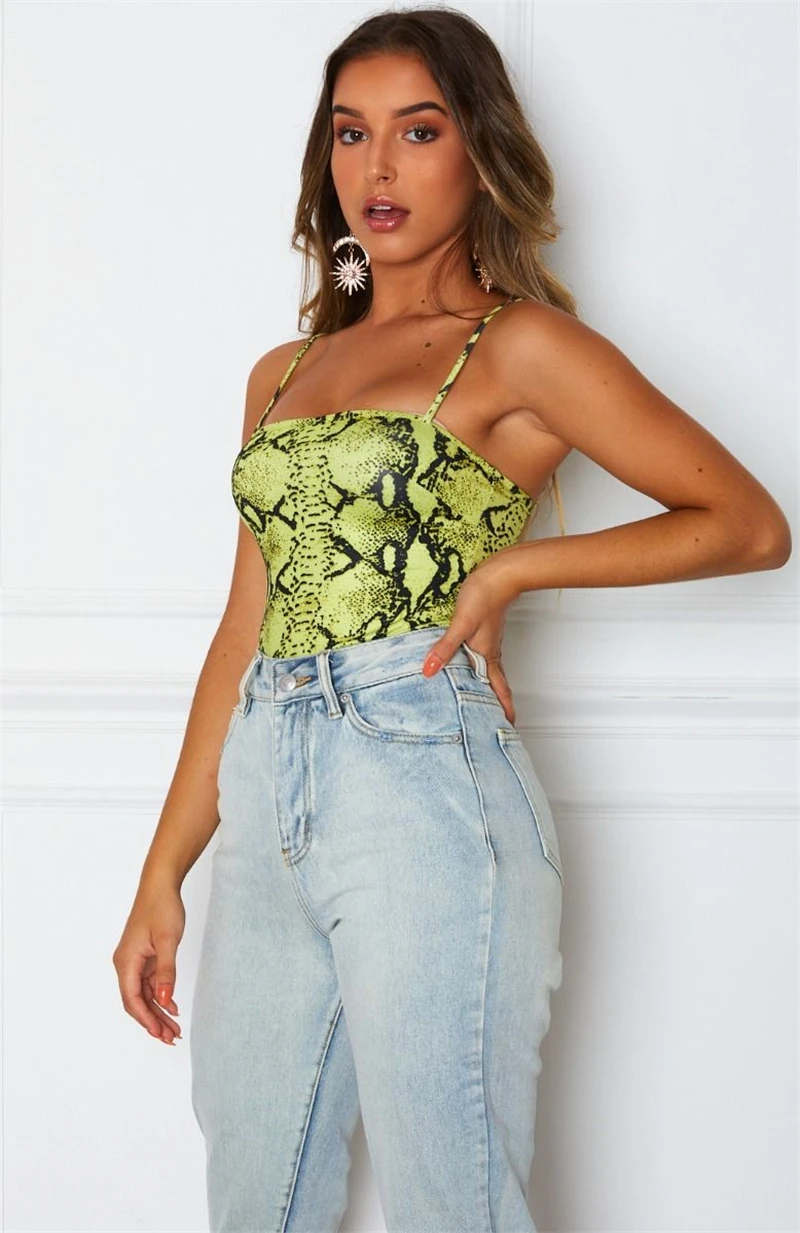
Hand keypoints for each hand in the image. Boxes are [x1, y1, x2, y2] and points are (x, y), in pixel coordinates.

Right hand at [112, 883, 185, 1045]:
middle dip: (153, 1022)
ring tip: (174, 1030)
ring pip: (143, 995)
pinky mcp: (144, 958)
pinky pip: (149, 984)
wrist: (160, 885)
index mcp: (126, 961)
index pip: (132, 999)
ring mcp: (135, 961)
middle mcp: (126, 964)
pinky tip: (172, 1009)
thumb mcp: (168, 940)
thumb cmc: (161, 907)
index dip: (145, 1019)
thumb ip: (166, 971)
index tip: (159, 1034)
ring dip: (158, 1012)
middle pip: (137, 1001)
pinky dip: (160, 997)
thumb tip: (165, 999)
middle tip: (171, 1038)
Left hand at [421, 559, 518, 724]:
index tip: (507, 726)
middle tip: (494, 719)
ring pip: (489, 671)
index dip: (504, 708)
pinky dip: (477, 668)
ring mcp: (489, 642)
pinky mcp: (484, 630)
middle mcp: (490, 652)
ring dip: (487, 686)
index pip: (498, 689)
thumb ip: (444, 648)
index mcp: (487, 656)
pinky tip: (467, 664)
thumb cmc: (484, 596)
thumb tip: (429, 671)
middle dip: (496, 703)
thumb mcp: (461, 623)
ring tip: (479, 698)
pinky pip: (482, 656)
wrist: (500, 575)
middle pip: (496, 684)